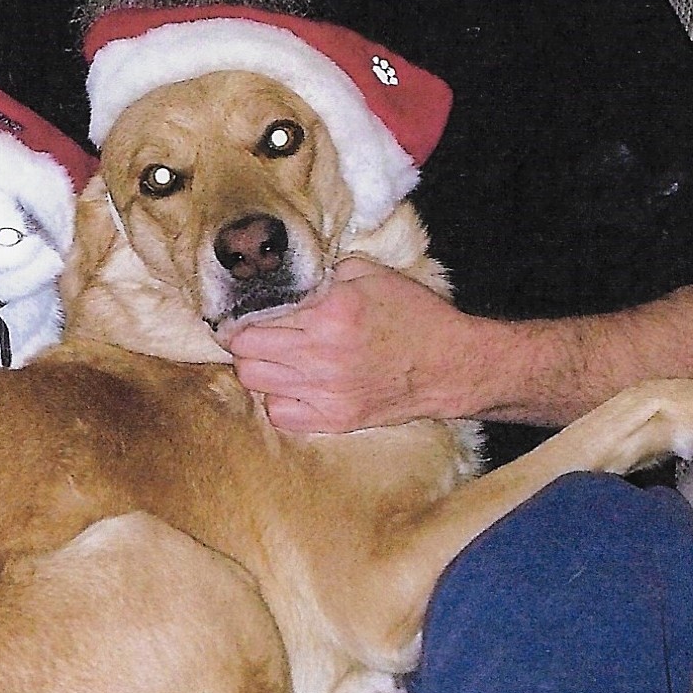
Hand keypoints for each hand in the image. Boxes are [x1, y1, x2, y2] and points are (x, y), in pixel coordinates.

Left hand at [223, 256, 487, 431]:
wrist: (450, 365)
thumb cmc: (413, 314)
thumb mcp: (371, 275)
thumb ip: (324, 273)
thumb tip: (286, 280)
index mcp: (331, 310)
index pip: (257, 313)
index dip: (244, 310)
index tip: (244, 308)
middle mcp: (323, 352)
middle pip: (245, 349)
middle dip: (242, 337)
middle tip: (253, 332)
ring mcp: (328, 390)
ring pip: (254, 380)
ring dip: (256, 366)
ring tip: (272, 357)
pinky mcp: (336, 419)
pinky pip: (278, 414)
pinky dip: (277, 399)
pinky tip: (292, 385)